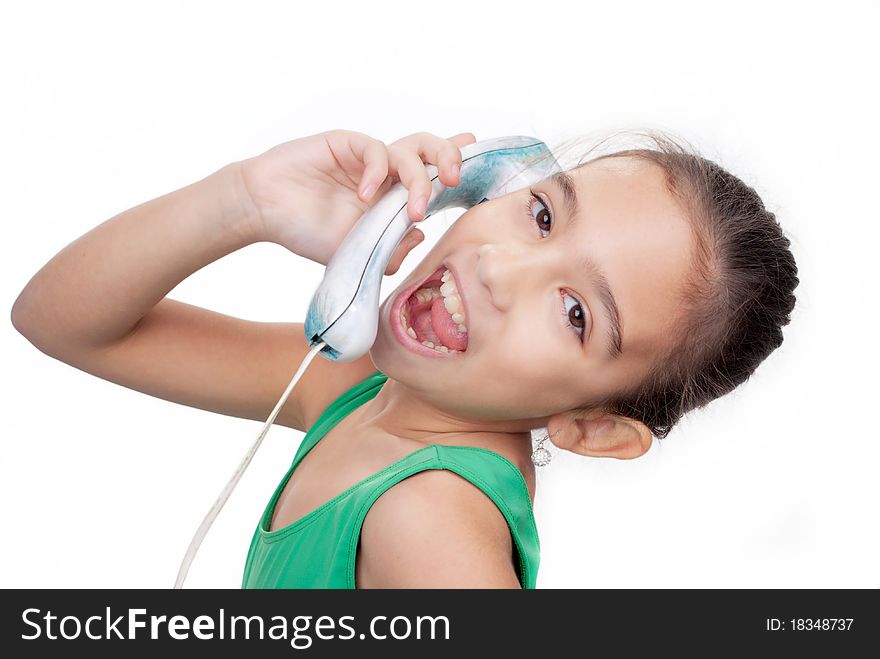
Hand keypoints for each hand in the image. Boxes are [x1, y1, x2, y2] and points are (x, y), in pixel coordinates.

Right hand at [234, 129, 476, 273]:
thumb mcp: (355, 252)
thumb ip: (389, 250)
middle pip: (431, 152)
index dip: (456, 168)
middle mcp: (386, 173)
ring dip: (420, 178)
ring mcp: (369, 157)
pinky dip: (377, 173)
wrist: (264, 210)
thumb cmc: (306, 230)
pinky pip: (377, 151)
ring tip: (414, 207)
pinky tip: (362, 197)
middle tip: (452, 180)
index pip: (432, 176)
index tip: (476, 167)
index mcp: (392, 197)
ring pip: (412, 149)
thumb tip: (422, 234)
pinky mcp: (347, 143)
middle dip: (449, 160)